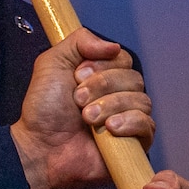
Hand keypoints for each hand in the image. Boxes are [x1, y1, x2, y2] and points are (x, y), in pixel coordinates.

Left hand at [7, 28, 151, 188]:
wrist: (41, 148)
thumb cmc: (44, 111)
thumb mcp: (53, 63)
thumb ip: (80, 41)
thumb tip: (114, 46)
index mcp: (103, 76)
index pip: (123, 59)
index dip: (102, 66)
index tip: (78, 76)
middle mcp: (118, 96)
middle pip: (134, 78)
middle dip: (103, 87)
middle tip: (78, 100)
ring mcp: (128, 119)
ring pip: (141, 100)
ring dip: (110, 106)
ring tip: (87, 118)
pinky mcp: (134, 144)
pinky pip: (147, 125)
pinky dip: (129, 123)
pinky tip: (109, 129)